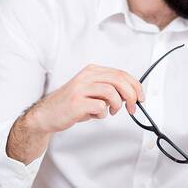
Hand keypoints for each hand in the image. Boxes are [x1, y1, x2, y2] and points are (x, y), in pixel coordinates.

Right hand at [28, 64, 144, 136]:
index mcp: (92, 71)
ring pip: (111, 91)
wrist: (47, 114)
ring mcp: (80, 89)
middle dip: (131, 95)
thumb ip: (109, 89)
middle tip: (133, 107)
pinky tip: (96, 115)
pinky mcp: (76, 102)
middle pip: (119, 79)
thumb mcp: (91, 91)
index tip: (140, 97)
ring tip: (111, 111)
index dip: (135, 85)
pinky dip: (103, 114)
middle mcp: (86, 76)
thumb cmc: (72, 104)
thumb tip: (131, 95)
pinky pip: (99, 106)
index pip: (121, 73)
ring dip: (117, 105)